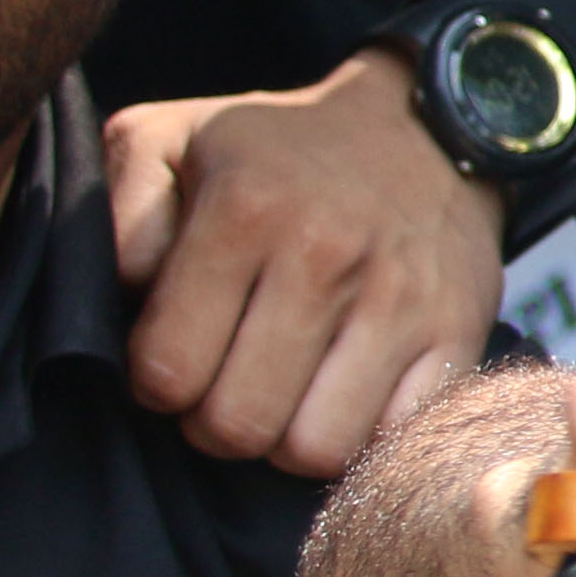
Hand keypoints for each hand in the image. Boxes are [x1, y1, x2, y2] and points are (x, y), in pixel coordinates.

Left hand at [109, 50, 508, 476]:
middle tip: (226, 384)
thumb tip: (121, 294)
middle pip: (237, 424)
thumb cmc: (279, 152)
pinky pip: (394, 437)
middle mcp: (325, 255)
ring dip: (287, 439)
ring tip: (284, 396)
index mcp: (245, 209)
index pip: (166, 372)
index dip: (156, 383)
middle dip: (215, 422)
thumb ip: (117, 211)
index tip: (175, 358)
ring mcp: (400, 298)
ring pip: (314, 449)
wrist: (426, 127)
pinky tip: (344, 397)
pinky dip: (362, 436)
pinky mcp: (458, 329)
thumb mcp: (171, 139)